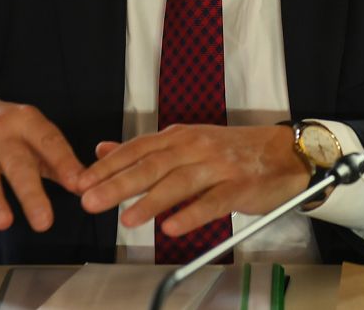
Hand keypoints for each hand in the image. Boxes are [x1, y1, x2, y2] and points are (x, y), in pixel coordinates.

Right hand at [0, 94, 84, 234]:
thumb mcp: (29, 133)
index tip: (79, 185)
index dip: (64, 163)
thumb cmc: (0, 128)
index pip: (48, 141)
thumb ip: (55, 160)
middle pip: (16, 162)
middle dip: (30, 192)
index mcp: (25, 121)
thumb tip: (84, 185)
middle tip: (43, 221)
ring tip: (4, 223)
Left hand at [76, 124, 308, 237]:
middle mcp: (195, 147)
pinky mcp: (239, 187)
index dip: (107, 166)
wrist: (284, 153)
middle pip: (151, 165)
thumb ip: (145, 149)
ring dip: (150, 201)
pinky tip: (172, 227)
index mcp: (179, 137)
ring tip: (126, 219)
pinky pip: (213, 202)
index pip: (136, 149)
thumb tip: (103, 150)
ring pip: (179, 183)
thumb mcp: (186, 142)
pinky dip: (191, 214)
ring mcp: (218, 166)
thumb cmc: (232, 152)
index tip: (80, 182)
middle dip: (117, 183)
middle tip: (90, 200)